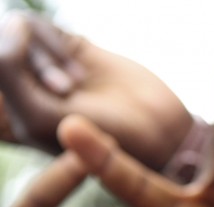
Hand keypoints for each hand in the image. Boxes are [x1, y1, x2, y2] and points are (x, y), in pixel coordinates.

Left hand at [0, 11, 192, 170]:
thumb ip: (7, 69)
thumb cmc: (103, 137)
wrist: (158, 132)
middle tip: (65, 92)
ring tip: (73, 84)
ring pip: (10, 32)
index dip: (6, 69)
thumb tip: (13, 22)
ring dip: (41, 54)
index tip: (40, 96)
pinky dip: (50, 43)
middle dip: (23, 64)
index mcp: (7, 112)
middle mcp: (18, 88)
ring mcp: (39, 65)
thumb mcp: (40, 116)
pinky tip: (77, 72)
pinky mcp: (63, 47)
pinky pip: (32, 25)